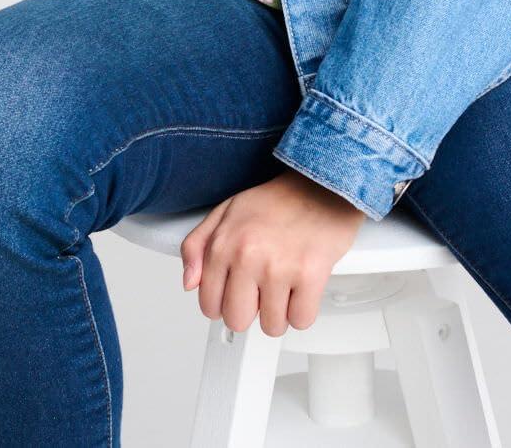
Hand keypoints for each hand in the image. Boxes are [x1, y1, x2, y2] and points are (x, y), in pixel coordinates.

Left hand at [180, 169, 366, 335]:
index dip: (225, 303)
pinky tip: (302, 286)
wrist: (321, 183)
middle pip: (238, 321)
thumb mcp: (227, 211)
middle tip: (263, 289)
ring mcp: (279, 268)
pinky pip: (301, 320)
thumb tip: (189, 282)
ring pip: (271, 326)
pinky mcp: (310, 275)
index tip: (237, 293)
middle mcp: (248, 256)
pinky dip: (303, 310)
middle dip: (251, 310)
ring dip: (280, 311)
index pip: (210, 304)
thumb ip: (197, 245)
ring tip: (285, 283)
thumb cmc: (278, 200)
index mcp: (224, 243)